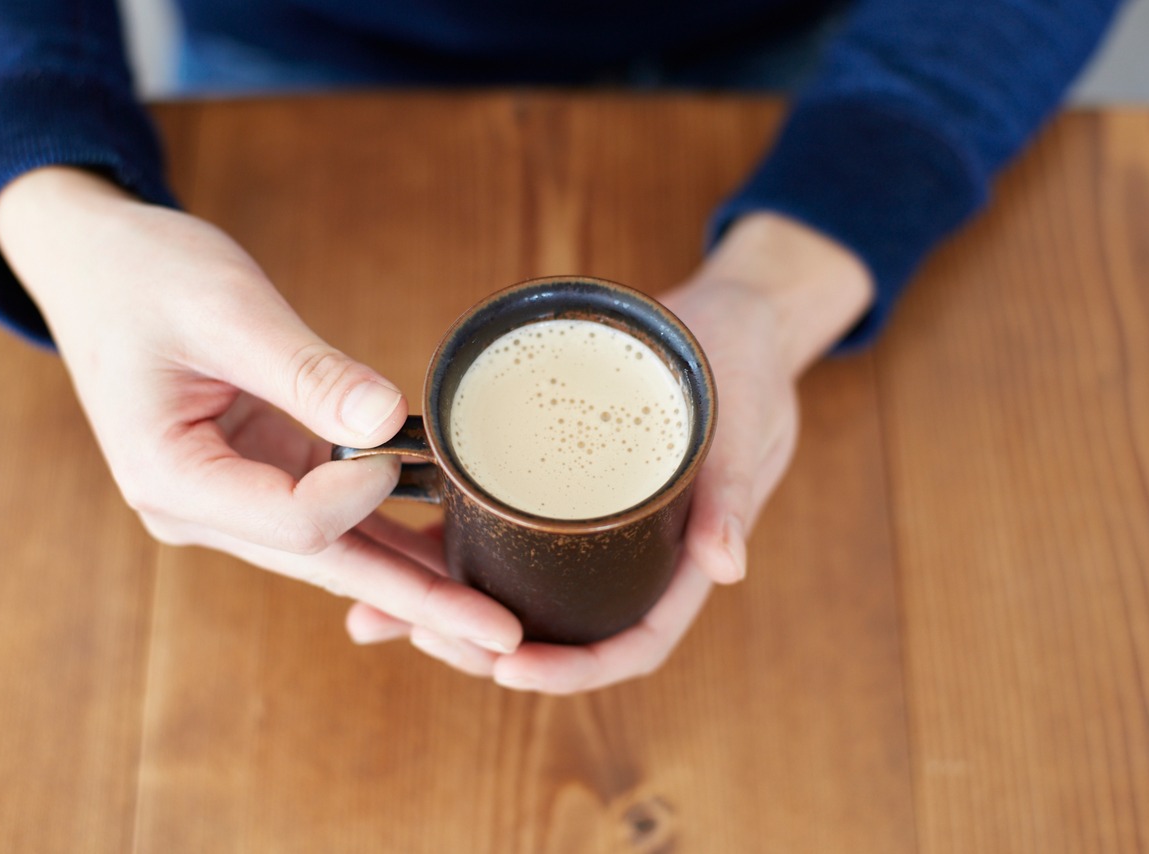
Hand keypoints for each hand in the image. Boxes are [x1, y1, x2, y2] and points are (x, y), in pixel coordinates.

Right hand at [0, 167, 522, 652]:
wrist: (98, 266)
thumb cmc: (143, 276)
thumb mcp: (224, 309)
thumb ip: (305, 371)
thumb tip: (385, 420)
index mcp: (172, 477)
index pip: (293, 521)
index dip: (360, 492)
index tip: (396, 446)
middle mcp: (203, 509)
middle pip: (329, 565)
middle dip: (420, 602)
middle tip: (502, 637)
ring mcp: (235, 500)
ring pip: (341, 555)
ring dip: (418, 584)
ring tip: (495, 619)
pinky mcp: (264, 478)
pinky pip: (340, 521)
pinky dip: (395, 537)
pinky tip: (454, 558)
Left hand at [349, 213, 872, 689]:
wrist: (734, 321)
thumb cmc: (748, 373)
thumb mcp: (745, 426)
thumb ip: (733, 496)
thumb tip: (727, 568)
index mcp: (684, 560)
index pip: (633, 643)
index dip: (576, 669)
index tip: (510, 672)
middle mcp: (640, 554)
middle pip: (572, 630)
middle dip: (504, 651)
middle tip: (430, 640)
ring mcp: (604, 524)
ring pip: (539, 591)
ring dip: (475, 611)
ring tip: (400, 616)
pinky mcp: (572, 489)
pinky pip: (521, 530)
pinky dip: (472, 549)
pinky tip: (412, 545)